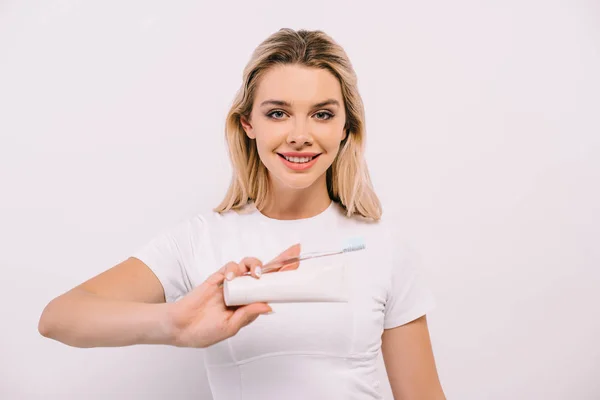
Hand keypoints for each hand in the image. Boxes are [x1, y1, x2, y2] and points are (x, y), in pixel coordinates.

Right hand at [166, 244, 300, 347]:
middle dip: (280, 260)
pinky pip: (231, 266)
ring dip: (255, 265)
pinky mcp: (219, 277)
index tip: (297, 267)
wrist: (181, 326)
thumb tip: (268, 306)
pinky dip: (234, 269)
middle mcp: (244, 291)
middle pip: (266, 271)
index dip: (284, 277)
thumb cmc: (205, 331)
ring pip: (249, 265)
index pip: (272, 287)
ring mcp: (232, 282)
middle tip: (294, 252)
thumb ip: (247, 315)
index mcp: (250, 303)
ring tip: (256, 274)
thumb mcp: (230, 327)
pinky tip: (231, 279)